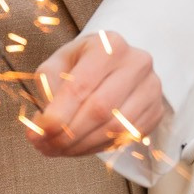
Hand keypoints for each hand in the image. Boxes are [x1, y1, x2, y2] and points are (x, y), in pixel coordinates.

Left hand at [29, 28, 165, 159]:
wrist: (115, 64)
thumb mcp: (58, 65)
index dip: (58, 114)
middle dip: (68, 134)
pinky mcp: (156, 111)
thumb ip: (47, 90)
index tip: (37, 133)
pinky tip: (80, 147)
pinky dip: (99, 147)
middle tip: (45, 146)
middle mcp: (136, 63)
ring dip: (82, 146)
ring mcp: (151, 88)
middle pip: (100, 109)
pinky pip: (127, 138)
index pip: (81, 86)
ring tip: (58, 149)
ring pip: (115, 128)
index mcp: (109, 45)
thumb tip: (39, 129)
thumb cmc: (82, 64)